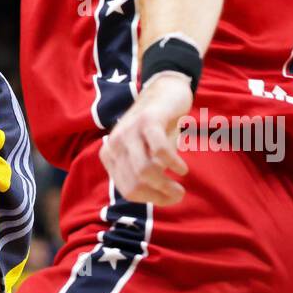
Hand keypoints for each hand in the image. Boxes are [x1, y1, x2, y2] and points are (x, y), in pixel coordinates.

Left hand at [100, 72, 192, 204]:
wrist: (165, 92)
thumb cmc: (157, 130)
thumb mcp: (145, 155)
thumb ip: (143, 176)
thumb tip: (159, 200)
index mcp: (110, 154)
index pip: (127, 190)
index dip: (150, 200)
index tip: (169, 199)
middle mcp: (115, 143)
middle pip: (134, 184)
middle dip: (159, 196)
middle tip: (178, 195)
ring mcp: (129, 130)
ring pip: (144, 171)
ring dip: (166, 185)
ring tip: (180, 186)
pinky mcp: (148, 120)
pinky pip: (160, 151)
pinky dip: (174, 164)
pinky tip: (182, 168)